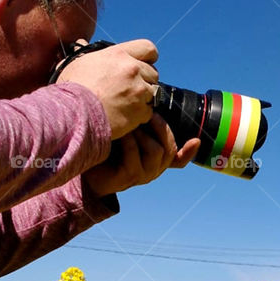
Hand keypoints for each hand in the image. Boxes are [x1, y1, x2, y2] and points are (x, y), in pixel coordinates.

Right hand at [56, 38, 158, 138]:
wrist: (72, 114)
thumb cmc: (71, 88)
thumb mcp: (76, 63)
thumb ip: (86, 53)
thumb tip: (83, 43)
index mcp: (119, 54)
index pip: (148, 48)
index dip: (147, 58)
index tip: (142, 65)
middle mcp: (132, 70)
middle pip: (153, 73)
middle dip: (144, 81)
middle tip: (129, 89)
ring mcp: (138, 91)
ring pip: (152, 93)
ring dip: (142, 98)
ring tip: (125, 104)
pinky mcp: (139, 111)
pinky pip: (148, 112)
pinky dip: (140, 115)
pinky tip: (125, 116)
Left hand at [82, 114, 201, 197]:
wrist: (83, 166)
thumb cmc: (106, 146)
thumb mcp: (126, 133)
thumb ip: (140, 123)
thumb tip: (149, 102)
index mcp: (156, 160)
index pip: (178, 159)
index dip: (188, 152)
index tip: (196, 140)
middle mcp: (153, 169)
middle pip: (169, 148)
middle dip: (161, 127)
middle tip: (150, 111)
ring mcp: (141, 175)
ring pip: (156, 150)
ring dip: (143, 133)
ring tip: (131, 122)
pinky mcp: (128, 177)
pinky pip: (135, 155)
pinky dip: (129, 141)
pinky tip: (121, 132)